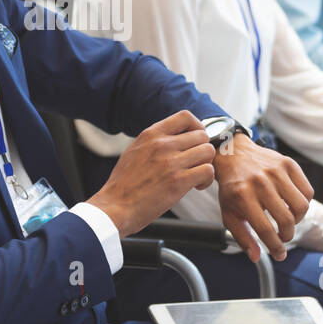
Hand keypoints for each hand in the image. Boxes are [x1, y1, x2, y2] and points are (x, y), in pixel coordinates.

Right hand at [88, 110, 215, 237]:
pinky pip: (208, 170)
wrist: (114, 207)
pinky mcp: (178, 181)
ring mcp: (171, 162)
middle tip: (195, 164)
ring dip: (206, 164)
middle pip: (202, 135)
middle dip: (202, 150)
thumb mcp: (134, 151)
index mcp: (151, 134)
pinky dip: (207, 179)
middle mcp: (162, 144)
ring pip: (208, 151)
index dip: (197, 127)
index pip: (185, 116)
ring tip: (196, 176)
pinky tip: (196, 186)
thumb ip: (154, 141)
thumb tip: (172, 138)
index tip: (195, 141)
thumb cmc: (123, 184)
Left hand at [212, 134, 313, 262]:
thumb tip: (256, 257)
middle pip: (286, 220)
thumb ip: (242, 237)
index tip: (279, 255)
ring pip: (301, 206)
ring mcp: (276, 172)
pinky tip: (292, 205)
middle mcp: (261, 182)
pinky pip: (308, 191)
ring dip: (297, 220)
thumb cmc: (232, 188)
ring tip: (287, 220)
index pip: (265, 229)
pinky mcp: (288, 164)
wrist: (234, 155)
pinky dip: (303, 203)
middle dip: (287, 235)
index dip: (275, 247)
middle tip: (282, 236)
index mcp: (243, 196)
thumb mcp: (229, 213)